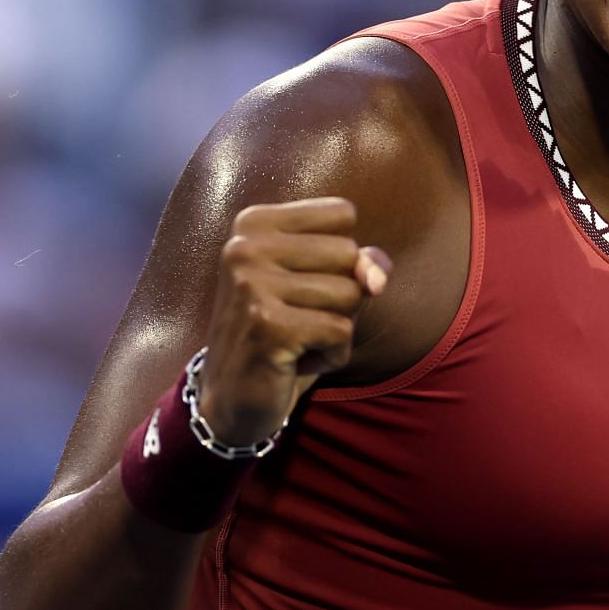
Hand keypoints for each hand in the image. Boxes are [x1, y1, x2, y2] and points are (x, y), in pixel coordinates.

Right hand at [197, 198, 389, 445]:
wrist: (231, 396)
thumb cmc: (282, 331)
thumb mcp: (319, 283)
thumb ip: (357, 263)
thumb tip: (377, 276)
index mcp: (254, 223)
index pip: (342, 213)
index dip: (340, 256)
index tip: (299, 283)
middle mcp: (245, 247)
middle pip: (349, 253)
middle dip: (341, 294)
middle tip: (297, 317)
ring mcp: (251, 285)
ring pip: (350, 293)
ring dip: (336, 328)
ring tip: (296, 339)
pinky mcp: (267, 325)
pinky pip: (341, 332)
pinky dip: (332, 355)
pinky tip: (296, 361)